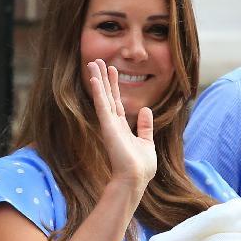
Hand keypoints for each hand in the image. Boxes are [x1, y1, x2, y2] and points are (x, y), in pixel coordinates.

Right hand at [87, 59, 156, 190]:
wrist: (135, 179)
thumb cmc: (141, 167)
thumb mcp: (147, 142)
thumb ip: (145, 126)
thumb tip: (146, 110)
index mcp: (122, 127)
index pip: (116, 102)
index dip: (114, 86)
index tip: (112, 70)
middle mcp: (113, 124)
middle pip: (107, 96)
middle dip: (103, 78)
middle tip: (97, 61)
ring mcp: (109, 125)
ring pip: (102, 97)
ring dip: (97, 79)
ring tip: (93, 62)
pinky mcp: (108, 127)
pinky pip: (102, 106)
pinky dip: (97, 92)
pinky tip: (93, 78)